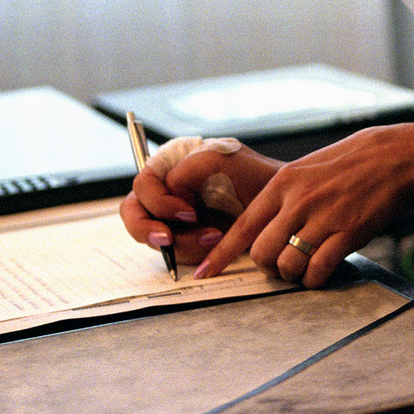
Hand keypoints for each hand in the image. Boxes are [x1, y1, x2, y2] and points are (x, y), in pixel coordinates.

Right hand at [119, 139, 280, 266]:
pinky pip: (175, 251)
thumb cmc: (251, 174)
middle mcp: (168, 192)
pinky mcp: (187, 238)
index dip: (159, 202)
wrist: (278, 204)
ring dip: (182, 242)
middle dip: (147, 230)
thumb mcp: (216, 161)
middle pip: (134, 213)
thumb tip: (170, 197)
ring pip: (155, 238)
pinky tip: (216, 242)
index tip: (189, 213)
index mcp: (171, 167)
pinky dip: (193, 252)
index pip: (143, 185)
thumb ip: (183, 172)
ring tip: (214, 237)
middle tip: (168, 239)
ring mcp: (175, 218)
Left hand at [194, 123, 413, 287]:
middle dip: (268, 266)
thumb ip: (285, 194)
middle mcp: (298, 201)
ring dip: (294, 274)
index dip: (221, 255)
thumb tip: (263, 222)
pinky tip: (323, 272)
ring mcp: (323, 218)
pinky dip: (316, 279)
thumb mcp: (310, 168)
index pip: (242, 227)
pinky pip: (318, 270)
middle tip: (282, 264)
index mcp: (284, 183)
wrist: (398, 159)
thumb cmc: (355, 162)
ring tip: (306, 267)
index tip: (204, 273)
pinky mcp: (347, 233)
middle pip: (262, 253)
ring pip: (288, 265)